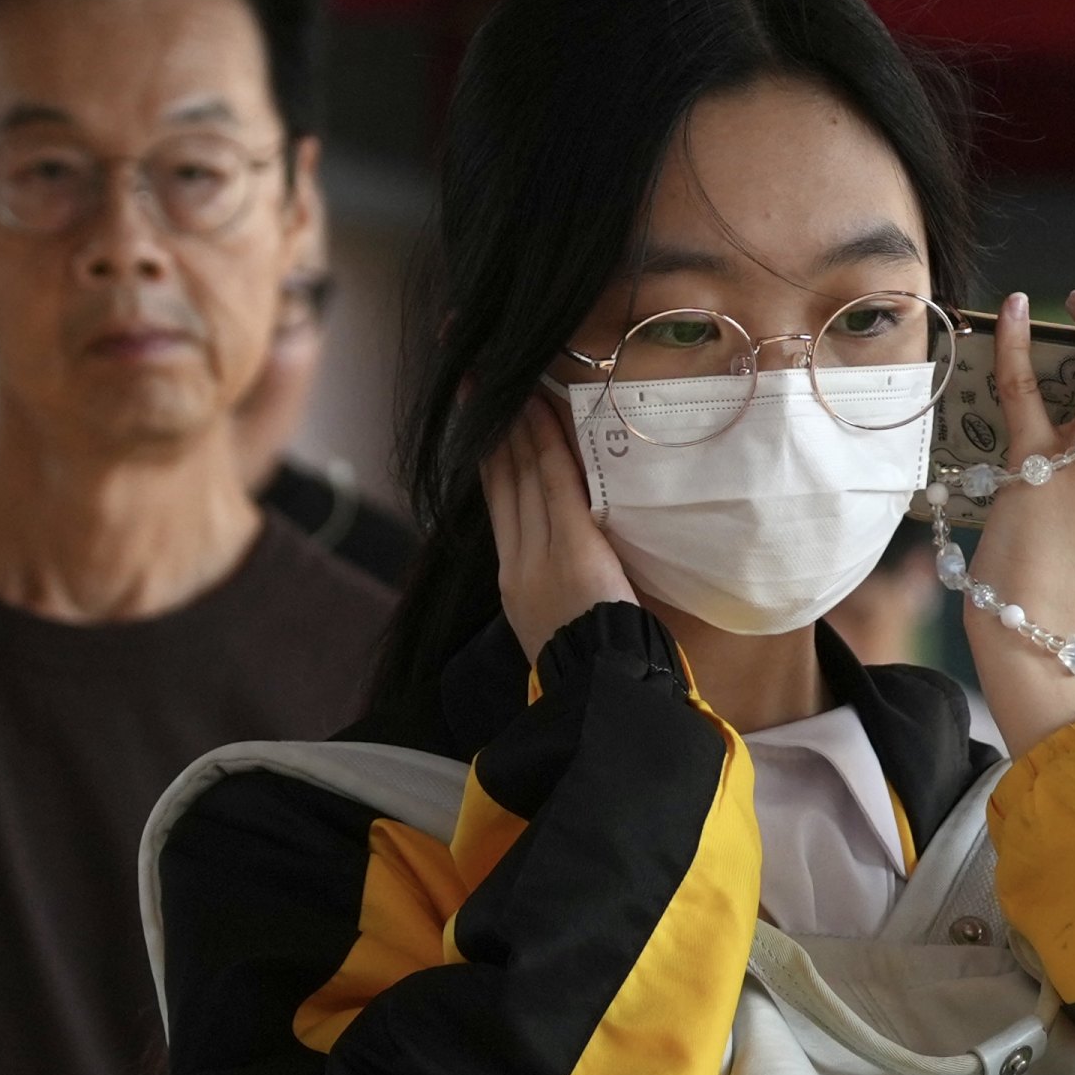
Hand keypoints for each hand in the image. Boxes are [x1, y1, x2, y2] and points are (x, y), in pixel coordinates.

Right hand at [486, 404, 630, 662]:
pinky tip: (538, 409)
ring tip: (509, 385)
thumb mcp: (555, 629)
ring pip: (524, 476)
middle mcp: (518, 561)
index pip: (500, 510)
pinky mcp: (572, 544)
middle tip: (478, 387)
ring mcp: (541, 550)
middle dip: (491, 433)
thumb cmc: (589, 668)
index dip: (489, 465)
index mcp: (513, 583)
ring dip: (516, 426)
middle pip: (503, 484)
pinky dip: (546, 443)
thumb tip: (564, 573)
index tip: (482, 430)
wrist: (596, 689)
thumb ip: (554, 594)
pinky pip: (555, 482)